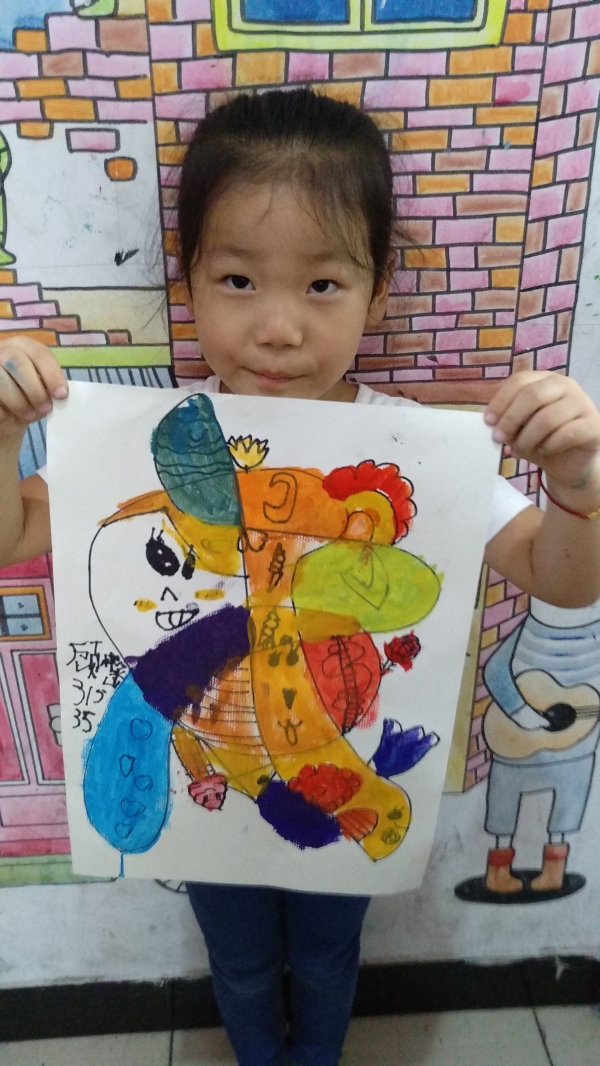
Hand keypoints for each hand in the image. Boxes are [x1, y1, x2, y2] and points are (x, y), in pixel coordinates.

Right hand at [0, 338, 66, 440]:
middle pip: (18, 363)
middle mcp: (3, 350)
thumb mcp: (40, 387)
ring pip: (1, 380)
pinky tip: (8, 417)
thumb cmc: (27, 394)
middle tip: (45, 409)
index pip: (39, 353)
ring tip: (29, 416)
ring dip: (19, 402)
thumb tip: (58, 394)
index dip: (52, 374)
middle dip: (35, 390)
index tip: (61, 396)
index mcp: (23, 346)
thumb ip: (48, 386)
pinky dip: (2, 411)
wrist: (6, 410)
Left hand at [484, 371, 599, 493]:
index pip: (519, 381)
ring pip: (548, 417)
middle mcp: (566, 385)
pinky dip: (550, 445)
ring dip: (528, 438)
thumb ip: (507, 420)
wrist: (569, 463)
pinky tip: (544, 451)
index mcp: (545, 380)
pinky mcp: (594, 424)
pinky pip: (568, 433)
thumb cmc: (541, 440)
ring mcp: (583, 403)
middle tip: (498, 438)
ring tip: (520, 450)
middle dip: (510, 419)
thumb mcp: (519, 428)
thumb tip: (492, 423)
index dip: (501, 401)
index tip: (488, 422)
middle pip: (533, 395)